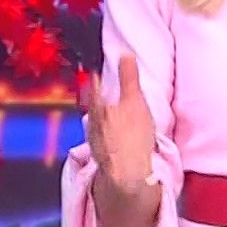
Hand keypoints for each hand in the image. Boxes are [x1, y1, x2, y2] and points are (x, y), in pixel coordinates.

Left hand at [82, 55, 155, 191]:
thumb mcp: (135, 101)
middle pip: (92, 106)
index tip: (94, 72)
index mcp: (98, 106)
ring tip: (108, 114)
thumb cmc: (132, 136)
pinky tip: (112, 136)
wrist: (127, 172)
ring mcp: (94, 140)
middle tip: (102, 93)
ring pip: (94, 123)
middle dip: (96, 99)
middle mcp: (91, 122)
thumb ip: (129, 78)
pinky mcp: (100, 155)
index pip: (93, 86)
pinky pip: (100, 138)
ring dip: (100, 117)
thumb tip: (125, 54)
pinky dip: (105, 134)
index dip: (94, 78)